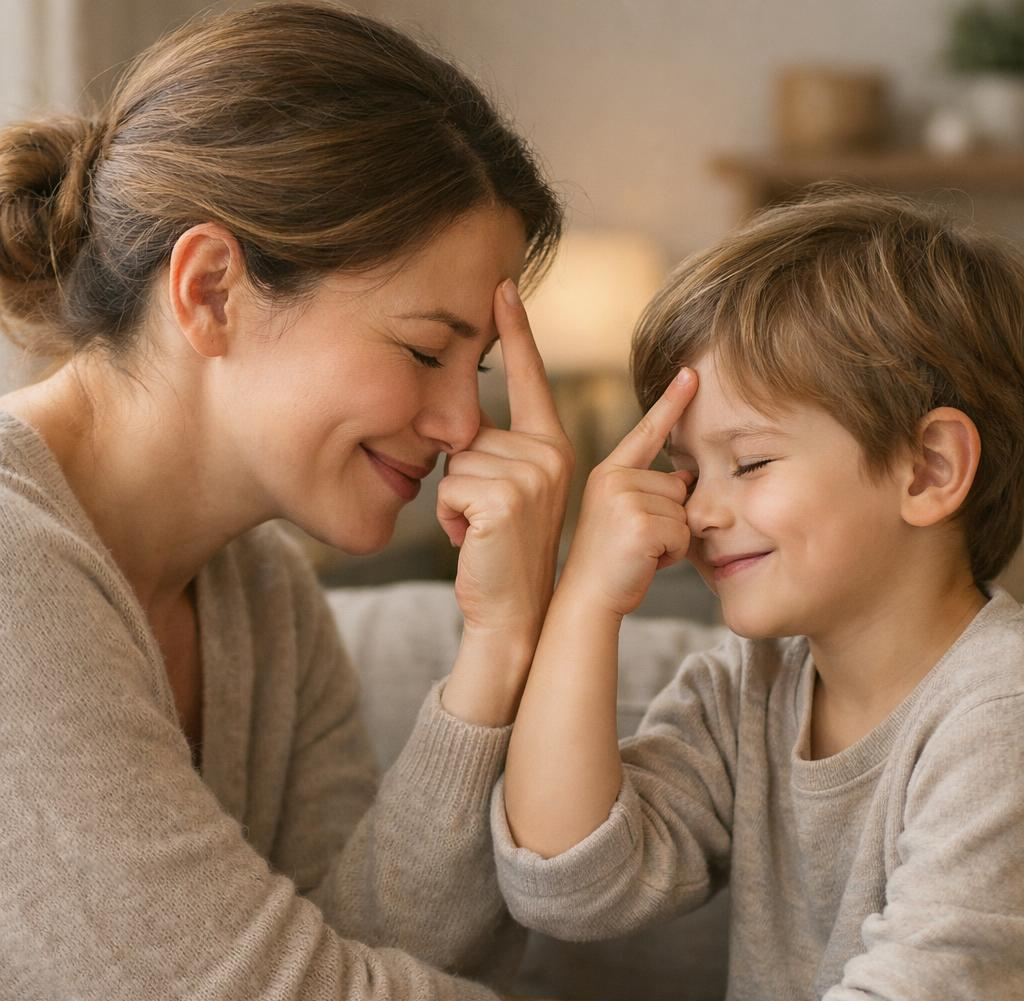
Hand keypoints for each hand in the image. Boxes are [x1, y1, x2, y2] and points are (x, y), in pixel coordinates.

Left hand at [437, 280, 572, 648]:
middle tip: (488, 518)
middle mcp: (550, 453)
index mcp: (551, 445)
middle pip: (470, 434)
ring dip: (455, 500)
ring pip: (455, 461)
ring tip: (483, 530)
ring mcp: (532, 475)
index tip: (502, 284)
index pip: (528, 378)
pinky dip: (450, 518)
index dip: (515, 330)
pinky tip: (474, 539)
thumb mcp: (507, 490)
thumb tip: (459, 426)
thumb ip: (494, 450)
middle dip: (463, 477)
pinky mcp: (506, 497)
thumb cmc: (501, 549)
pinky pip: (449, 488)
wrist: (513, 608)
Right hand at [558, 368, 698, 618]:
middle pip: (677, 487)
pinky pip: (682, 534)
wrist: (585, 600)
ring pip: (683, 512)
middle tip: (636, 543)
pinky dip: (671, 555)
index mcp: (608, 472)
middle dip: (669, 520)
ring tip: (638, 553)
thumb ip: (648, 491)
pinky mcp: (638, 522)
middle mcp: (612, 478)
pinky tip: (643, 562)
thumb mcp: (622, 516)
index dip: (671, 401)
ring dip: (671, 540)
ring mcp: (624, 498)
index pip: (646, 432)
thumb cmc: (609, 564)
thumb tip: (686, 477)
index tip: (692, 372)